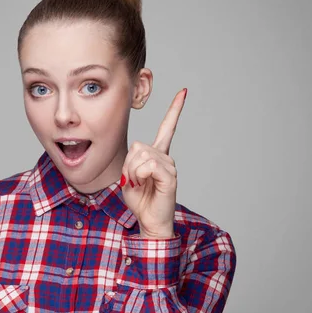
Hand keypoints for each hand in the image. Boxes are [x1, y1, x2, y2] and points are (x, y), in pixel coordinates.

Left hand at [120, 88, 186, 238]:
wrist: (149, 221)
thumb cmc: (140, 200)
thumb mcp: (128, 176)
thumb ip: (131, 160)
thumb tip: (140, 151)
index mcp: (157, 155)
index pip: (167, 128)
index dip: (174, 110)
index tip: (183, 92)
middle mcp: (166, 158)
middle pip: (138, 146)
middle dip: (129, 164)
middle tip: (134, 180)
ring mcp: (169, 166)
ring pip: (141, 156)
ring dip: (134, 172)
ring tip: (140, 185)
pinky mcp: (170, 176)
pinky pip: (149, 165)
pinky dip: (140, 175)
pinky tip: (145, 184)